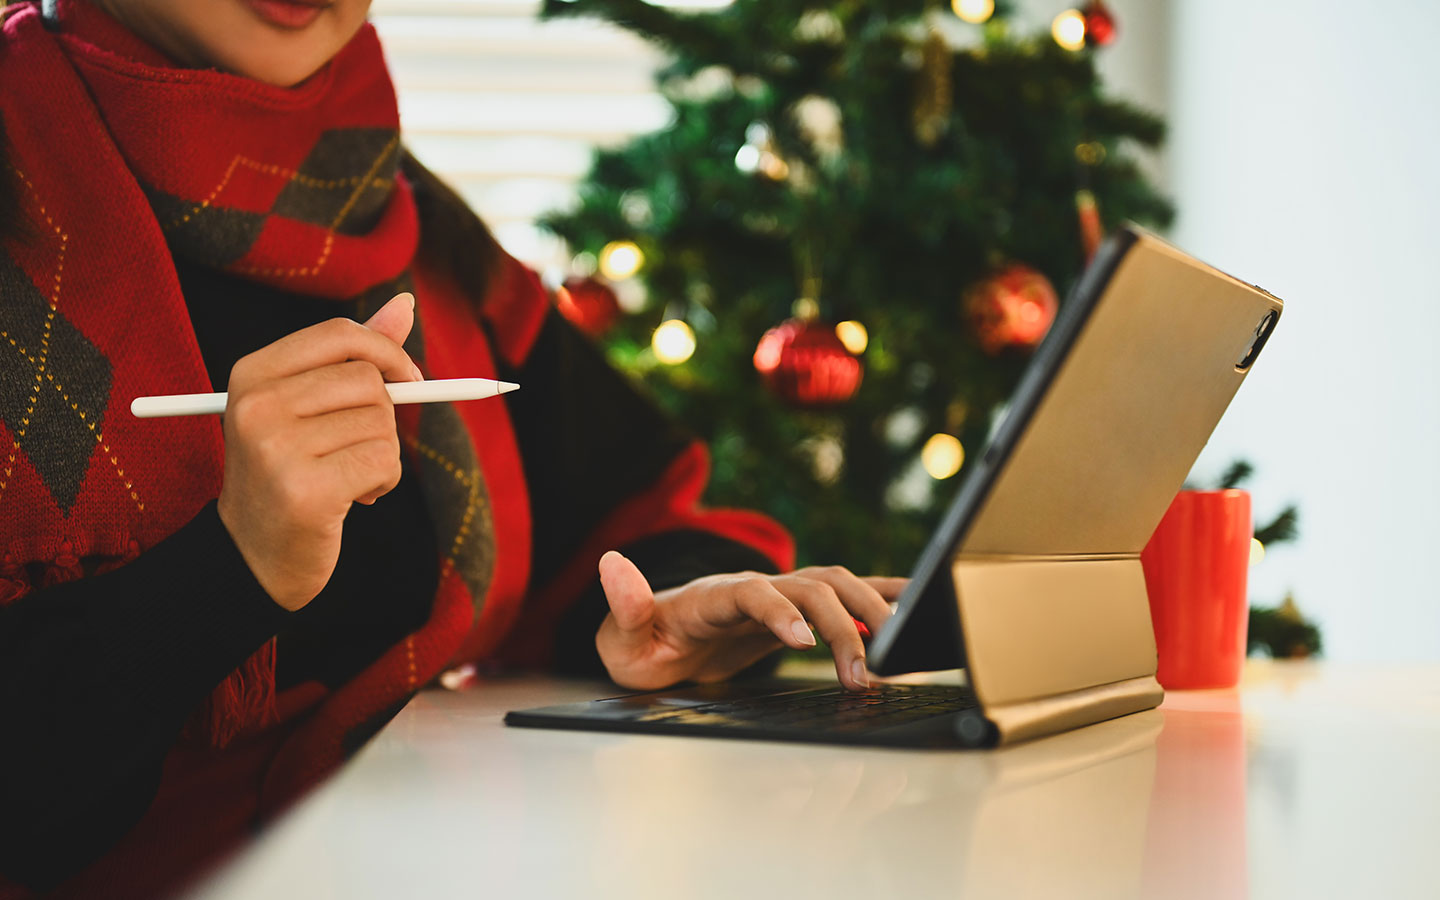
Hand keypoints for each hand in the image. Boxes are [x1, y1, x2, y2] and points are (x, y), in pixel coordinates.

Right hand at [217, 293, 421, 610]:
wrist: (256, 556)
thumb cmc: (293, 472)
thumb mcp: (312, 407)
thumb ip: (356, 356)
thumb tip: (405, 304)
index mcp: (251, 373)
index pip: (340, 334)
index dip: (386, 352)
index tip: (406, 379)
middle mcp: (256, 406)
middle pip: (368, 381)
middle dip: (383, 418)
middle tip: (356, 449)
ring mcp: (277, 448)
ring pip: (383, 424)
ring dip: (382, 456)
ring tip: (347, 478)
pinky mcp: (305, 490)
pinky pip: (384, 462)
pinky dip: (384, 481)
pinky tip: (354, 499)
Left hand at [595, 551, 907, 691]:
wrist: (655, 638)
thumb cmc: (641, 643)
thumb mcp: (622, 636)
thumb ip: (625, 604)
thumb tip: (612, 564)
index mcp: (714, 594)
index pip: (753, 592)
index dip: (780, 613)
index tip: (804, 643)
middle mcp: (754, 585)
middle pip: (809, 587)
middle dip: (841, 626)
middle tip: (862, 674)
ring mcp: (780, 591)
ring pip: (837, 585)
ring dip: (869, 614)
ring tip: (892, 655)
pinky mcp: (798, 606)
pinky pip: (846, 594)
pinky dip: (882, 594)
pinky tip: (916, 605)